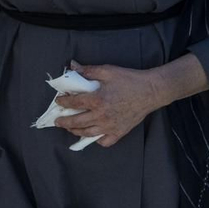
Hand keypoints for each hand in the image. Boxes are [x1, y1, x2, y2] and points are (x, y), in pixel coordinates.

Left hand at [54, 62, 172, 147]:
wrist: (150, 91)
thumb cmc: (130, 80)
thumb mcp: (108, 71)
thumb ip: (89, 70)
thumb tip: (73, 66)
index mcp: (97, 100)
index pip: (74, 102)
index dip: (63, 102)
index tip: (59, 101)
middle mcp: (101, 115)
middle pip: (77, 121)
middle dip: (64, 122)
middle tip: (57, 121)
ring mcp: (110, 126)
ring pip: (87, 133)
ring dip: (75, 131)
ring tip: (70, 128)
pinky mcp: (119, 132)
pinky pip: (104, 141)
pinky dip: (97, 140)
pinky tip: (93, 135)